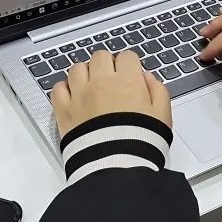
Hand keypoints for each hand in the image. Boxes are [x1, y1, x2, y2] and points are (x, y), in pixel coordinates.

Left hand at [52, 49, 171, 137]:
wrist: (117, 165)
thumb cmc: (142, 141)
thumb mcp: (163, 115)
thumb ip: (158, 91)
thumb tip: (147, 78)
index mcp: (127, 81)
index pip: (127, 56)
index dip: (130, 65)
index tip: (130, 74)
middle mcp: (101, 82)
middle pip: (100, 56)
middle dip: (107, 64)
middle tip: (110, 79)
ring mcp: (80, 95)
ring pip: (77, 68)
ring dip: (84, 74)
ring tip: (90, 87)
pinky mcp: (64, 110)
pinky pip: (58, 88)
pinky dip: (64, 89)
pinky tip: (73, 97)